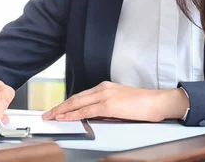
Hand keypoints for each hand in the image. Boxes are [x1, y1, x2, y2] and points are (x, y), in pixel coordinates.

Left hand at [42, 81, 188, 121]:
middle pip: (75, 98)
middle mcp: (103, 89)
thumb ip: (106, 107)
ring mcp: (105, 96)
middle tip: (47, 114)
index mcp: (106, 87)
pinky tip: (65, 117)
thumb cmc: (144, 104)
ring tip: (51, 117)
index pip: (81, 95)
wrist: (157, 102)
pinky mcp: (109, 105)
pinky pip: (86, 110)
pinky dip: (73, 114)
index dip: (67, 103)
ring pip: (77, 103)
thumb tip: (94, 115)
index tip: (57, 109)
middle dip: (59, 107)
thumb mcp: (121, 102)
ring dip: (62, 111)